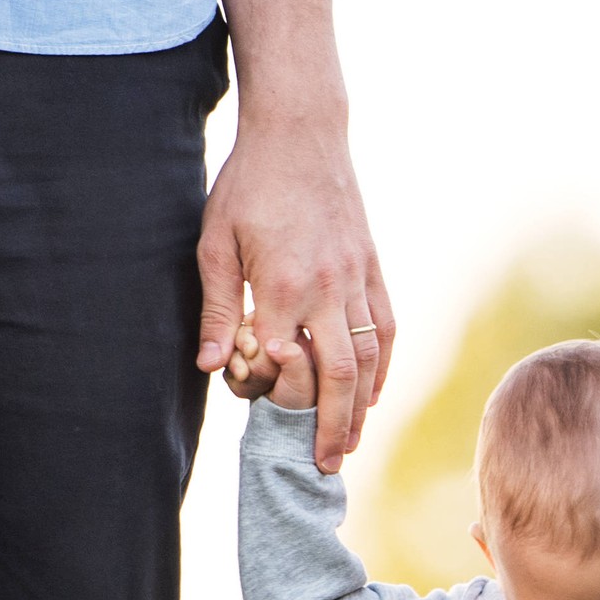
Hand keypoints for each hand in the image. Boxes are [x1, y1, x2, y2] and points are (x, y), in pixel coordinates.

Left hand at [193, 107, 389, 472]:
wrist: (301, 133)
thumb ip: (217, 309)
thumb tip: (212, 367)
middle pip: (337, 376)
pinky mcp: (372, 267)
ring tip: (352, 442)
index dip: (272, 395)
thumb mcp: (215, 242)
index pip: (284, 364)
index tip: (257, 411)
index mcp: (281, 286)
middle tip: (326, 467)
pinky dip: (383, 366)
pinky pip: (386, 327)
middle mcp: (326, 289)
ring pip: (368, 358)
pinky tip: (374, 393)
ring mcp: (356, 280)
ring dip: (362, 407)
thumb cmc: (248, 186)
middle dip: (332, 427)